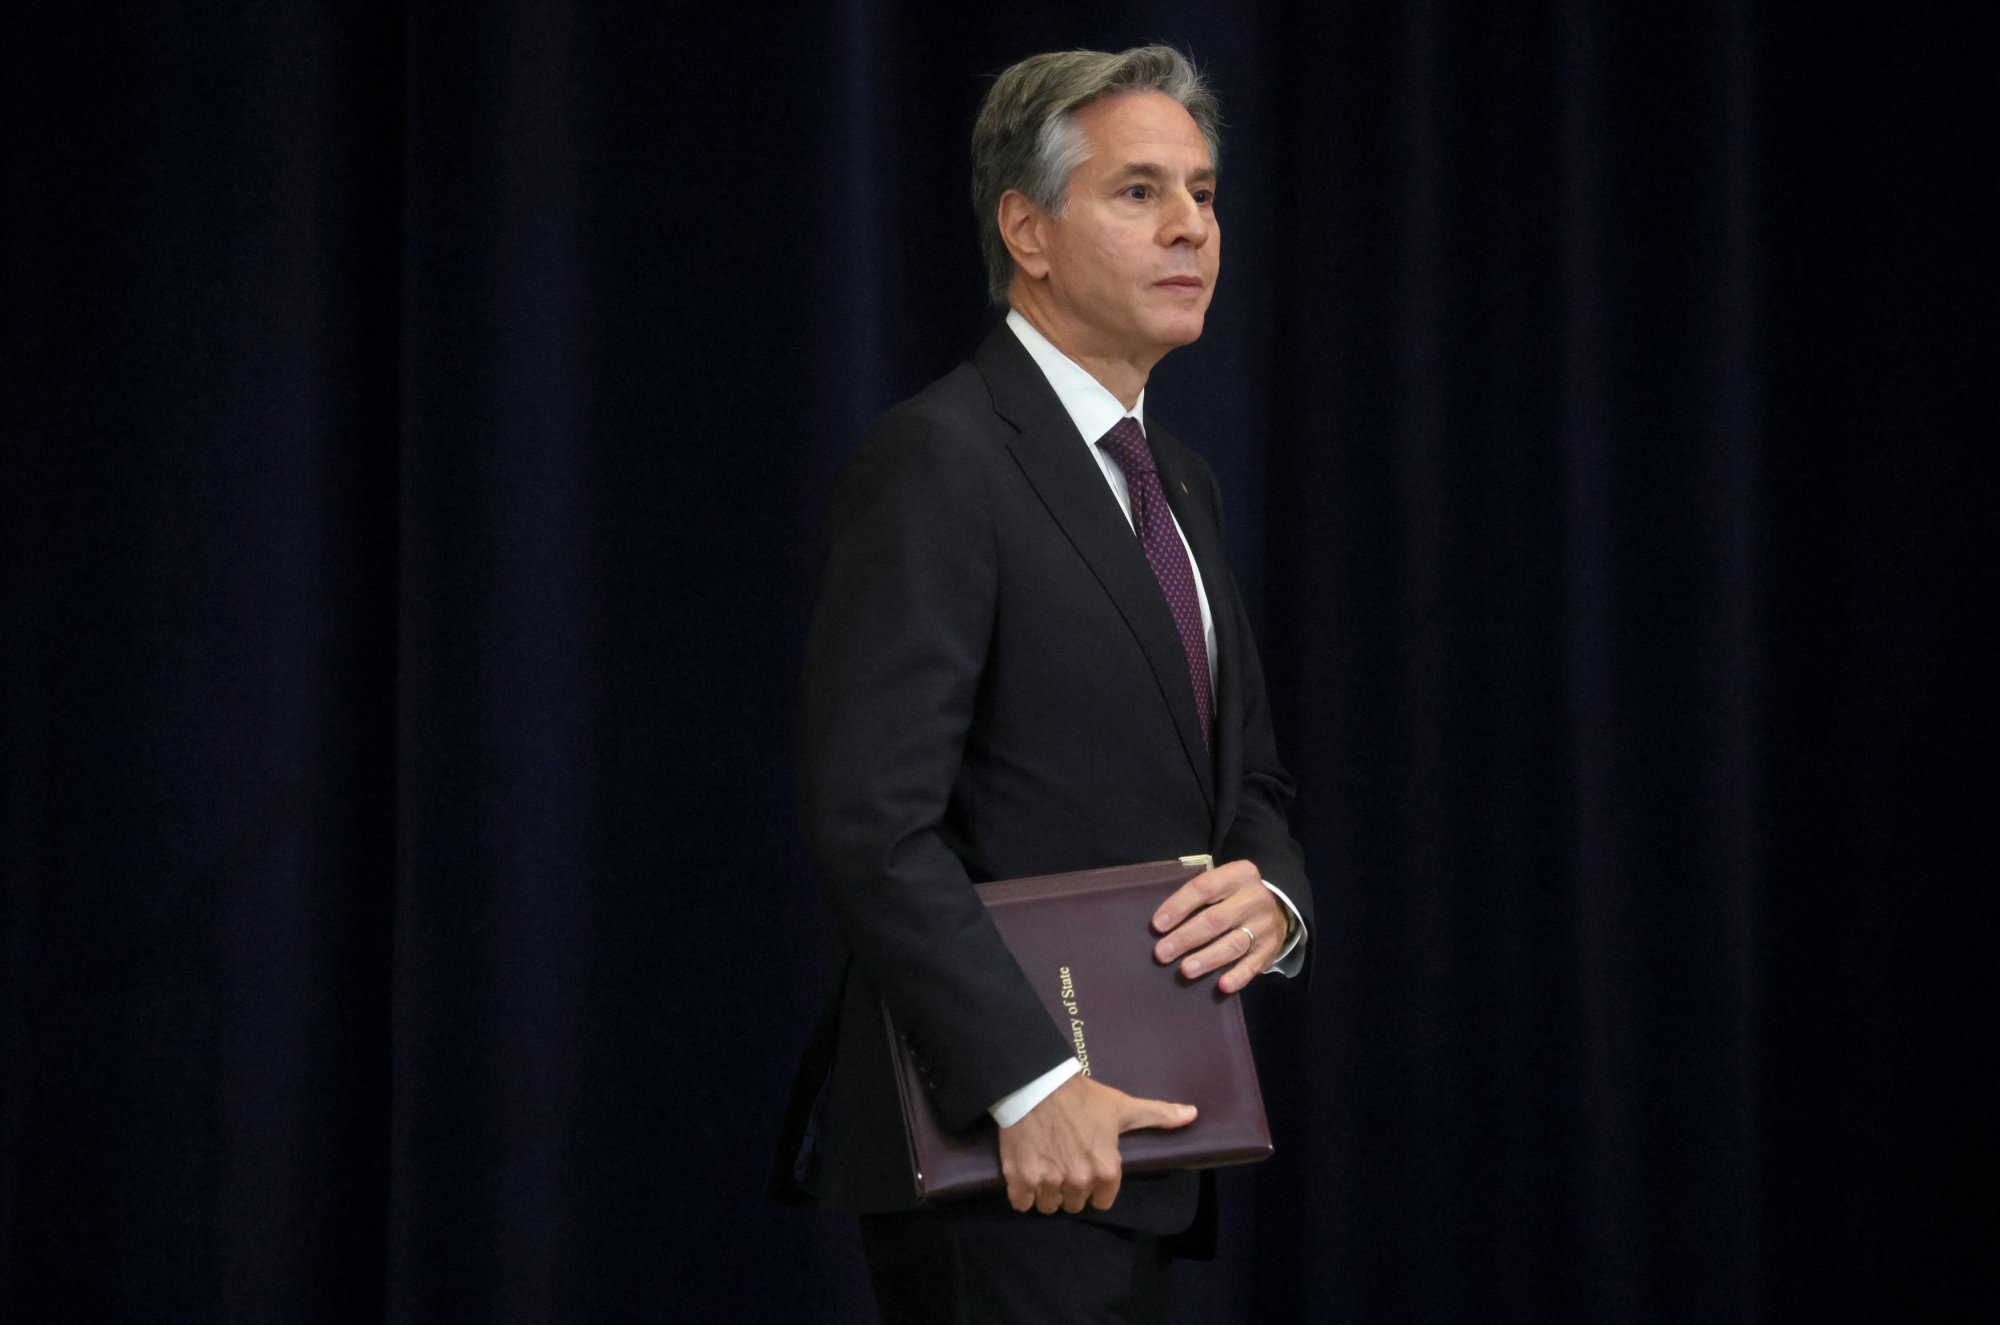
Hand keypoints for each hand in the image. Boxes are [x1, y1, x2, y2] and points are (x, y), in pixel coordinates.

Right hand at [996, 1073, 1196, 1213]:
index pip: (1102, 1201)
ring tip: (1045, 1167)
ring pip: (1049, 1206)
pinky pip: (1022, 1204)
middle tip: (1063, 1163)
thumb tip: (1193, 1114)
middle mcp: (1079, 1180)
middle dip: (1070, 1188)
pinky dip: (1022, 1193)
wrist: (1036, 1081)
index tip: (1086, 1168)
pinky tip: (1025, 1174)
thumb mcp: (1122, 1107)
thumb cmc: (1082, 1096)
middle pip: (1074, 1204)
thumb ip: (1158, 1115)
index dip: (1095, 1186)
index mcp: (1106, 1169)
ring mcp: (1048, 1182)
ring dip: (1046, 1192)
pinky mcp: (1020, 1179)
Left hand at [1151, 859, 1288, 993]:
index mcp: (1239, 875)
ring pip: (1233, 944)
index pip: (1204, 887)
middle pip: (1216, 919)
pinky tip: (1222, 986)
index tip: (1157, 925)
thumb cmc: (1235, 896)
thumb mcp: (1223, 883)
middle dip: (1186, 937)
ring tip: (1185, 970)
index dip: (1179, 906)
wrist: (1278, 908)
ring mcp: (1264, 925)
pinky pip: (1252, 965)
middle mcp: (1254, 898)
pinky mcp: (1269, 949)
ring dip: (1207, 958)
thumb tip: (1162, 923)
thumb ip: (1198, 896)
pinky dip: (1237, 976)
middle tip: (1162, 952)